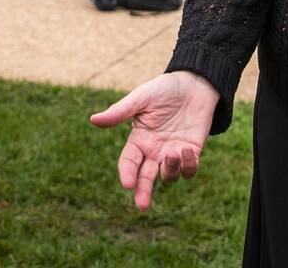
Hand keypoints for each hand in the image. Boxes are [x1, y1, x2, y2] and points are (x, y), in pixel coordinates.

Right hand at [90, 71, 218, 210]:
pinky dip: (188, 166)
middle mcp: (154, 151)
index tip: (127, 183)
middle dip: (143, 192)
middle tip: (142, 205)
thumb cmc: (165, 89)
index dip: (127, 173)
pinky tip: (187, 151)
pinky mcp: (192, 152)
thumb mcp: (141, 98)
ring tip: (173, 153)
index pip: (129, 162)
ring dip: (170, 170)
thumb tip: (93, 120)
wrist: (195, 83)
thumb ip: (120, 111)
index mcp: (139, 140)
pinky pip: (189, 170)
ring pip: (168, 176)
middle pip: (145, 178)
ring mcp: (173, 154)